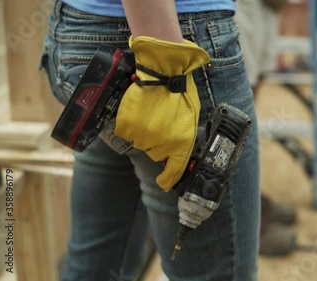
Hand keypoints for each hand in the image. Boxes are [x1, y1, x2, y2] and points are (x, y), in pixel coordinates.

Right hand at [115, 36, 209, 191]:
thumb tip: (175, 149)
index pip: (174, 170)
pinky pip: (126, 132)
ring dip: (143, 131)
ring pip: (140, 142)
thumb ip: (183, 137)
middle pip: (155, 153)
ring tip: (150, 112)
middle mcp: (162, 144)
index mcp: (182, 143)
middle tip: (160, 121)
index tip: (164, 183)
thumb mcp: (190, 118)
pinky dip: (129, 124)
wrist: (164, 72)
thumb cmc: (180, 92)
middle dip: (158, 141)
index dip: (168, 179)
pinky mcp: (127, 127)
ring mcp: (143, 137)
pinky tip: (138, 110)